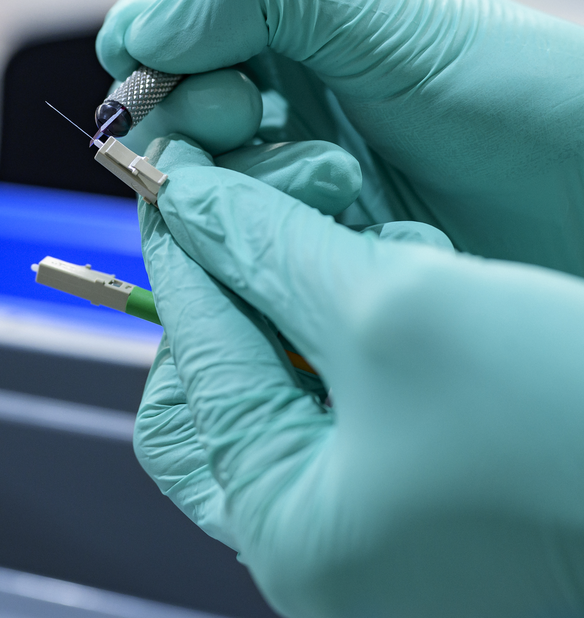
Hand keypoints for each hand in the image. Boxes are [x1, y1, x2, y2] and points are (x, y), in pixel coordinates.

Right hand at [97, 0, 583, 276]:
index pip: (161, 31)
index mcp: (282, 22)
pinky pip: (237, 241)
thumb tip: (138, 33)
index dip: (148, 55)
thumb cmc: (504, 87)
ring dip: (246, 183)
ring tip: (333, 178)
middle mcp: (276, 95)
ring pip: (196, 184)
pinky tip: (337, 219)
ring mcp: (288, 169)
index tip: (173, 75)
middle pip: (166, 115)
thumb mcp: (374, 12)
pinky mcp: (303, 237)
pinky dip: (265, 235)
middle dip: (194, 121)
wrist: (583, 199)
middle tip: (245, 119)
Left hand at [134, 135, 583, 617]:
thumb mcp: (401, 310)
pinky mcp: (436, 494)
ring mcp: (382, 526)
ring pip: (295, 384)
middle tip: (276, 214)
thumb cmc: (574, 423)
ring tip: (381, 250)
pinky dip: (368, 333)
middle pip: (228, 387)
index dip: (186, 257)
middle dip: (247, 289)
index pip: (193, 363)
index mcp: (289, 528)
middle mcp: (323, 542)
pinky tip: (418, 280)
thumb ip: (276, 249)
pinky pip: (359, 399)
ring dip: (316, 301)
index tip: (179, 183)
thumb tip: (193, 203)